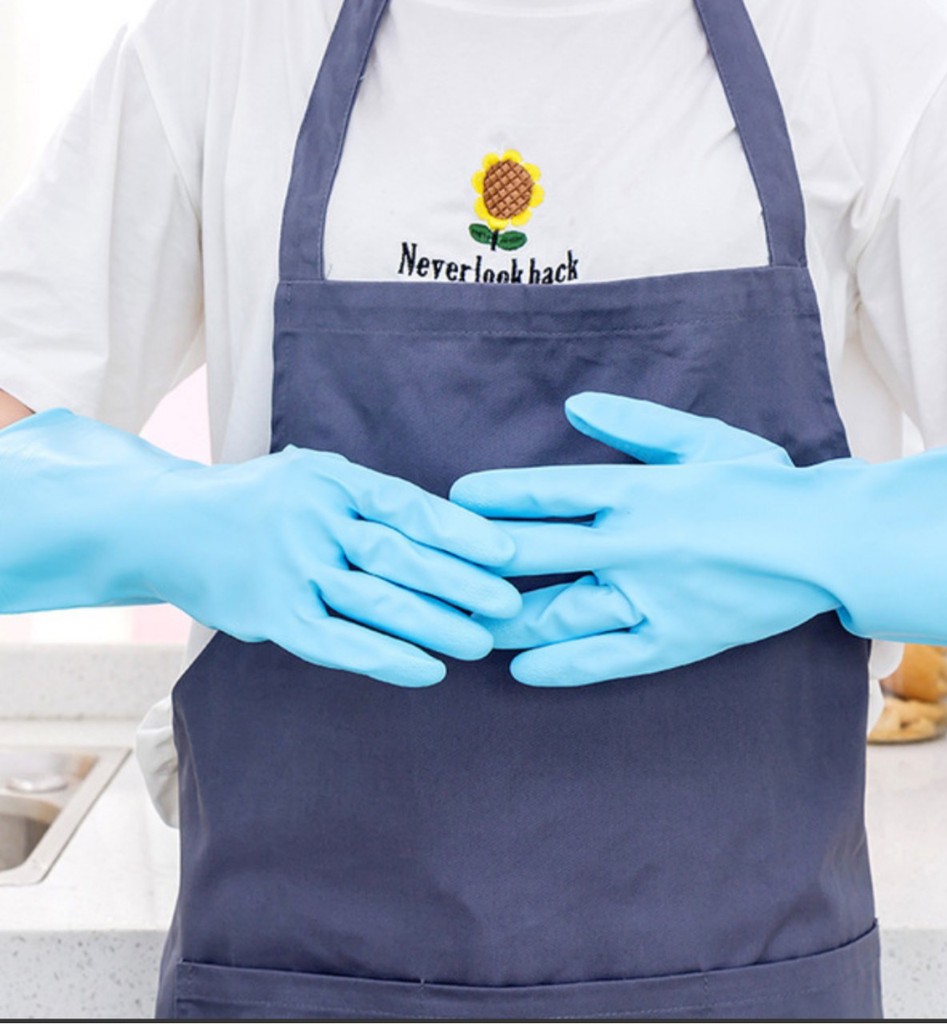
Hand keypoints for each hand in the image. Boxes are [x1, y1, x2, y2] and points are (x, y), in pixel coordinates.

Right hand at [0, 410, 520, 685]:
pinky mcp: (271, 616)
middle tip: (507, 605)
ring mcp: (290, 570)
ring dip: (435, 625)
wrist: (166, 523)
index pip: (409, 506)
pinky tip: (428, 672)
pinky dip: (387, 660)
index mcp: (331, 480)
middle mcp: (312, 521)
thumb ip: (367, 499)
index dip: (462, 532)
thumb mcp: (310, 476)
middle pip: (401, 556)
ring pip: (376, 602)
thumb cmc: (258, 500)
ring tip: (480, 643)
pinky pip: (340, 643)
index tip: (508, 553)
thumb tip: (449, 528)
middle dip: (461, 582)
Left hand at [450, 392, 839, 685]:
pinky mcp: (673, 641)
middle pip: (536, 554)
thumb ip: (634, 424)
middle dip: (480, 560)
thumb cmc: (763, 483)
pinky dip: (560, 666)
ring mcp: (650, 598)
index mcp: (637, 490)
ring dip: (506, 617)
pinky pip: (606, 659)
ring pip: (559, 613)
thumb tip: (573, 405)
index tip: (453, 500)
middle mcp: (633, 545)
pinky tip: (521, 671)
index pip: (544, 493)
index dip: (492, 498)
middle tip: (435, 565)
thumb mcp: (701, 438)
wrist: (826, 543)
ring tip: (462, 621)